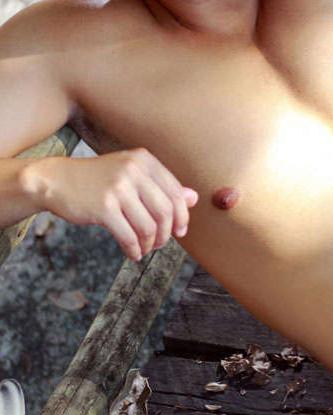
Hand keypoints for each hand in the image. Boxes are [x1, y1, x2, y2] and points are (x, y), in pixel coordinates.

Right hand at [23, 148, 198, 260]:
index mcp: (144, 161)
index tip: (180, 231)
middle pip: (165, 212)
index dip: (181, 216)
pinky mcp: (104, 207)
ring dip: (149, 244)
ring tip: (144, 249)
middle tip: (160, 244)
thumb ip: (162, 186)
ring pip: (149, 227)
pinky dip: (134, 249)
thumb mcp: (131, 174)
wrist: (57, 180)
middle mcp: (133, 171)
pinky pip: (129, 236)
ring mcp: (118, 188)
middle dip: (166, 234)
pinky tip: (132, 253)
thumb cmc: (97, 179)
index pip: (175, 193)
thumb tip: (193, 198)